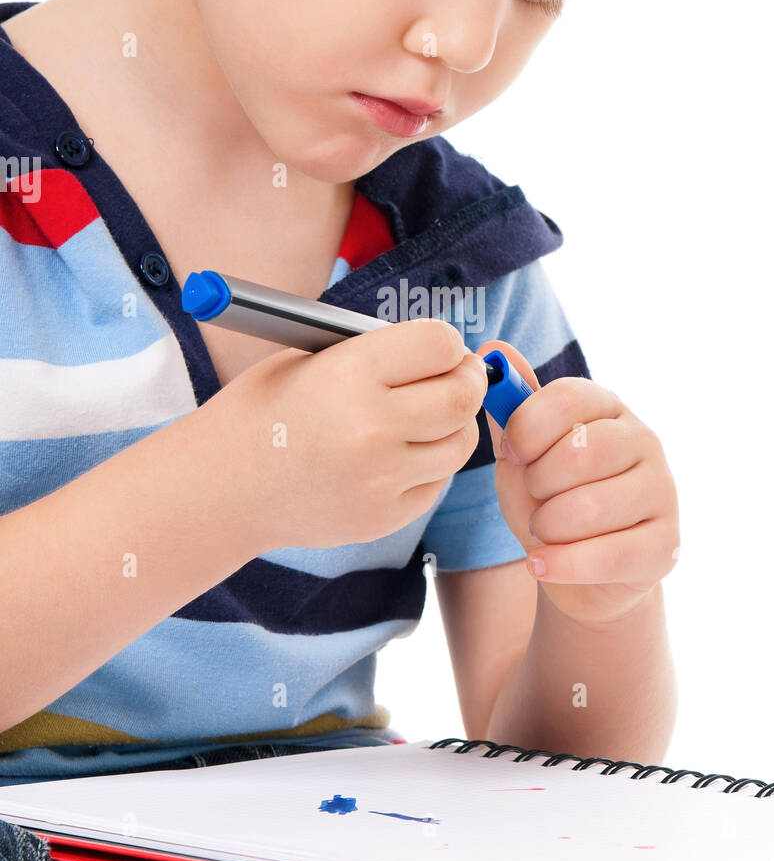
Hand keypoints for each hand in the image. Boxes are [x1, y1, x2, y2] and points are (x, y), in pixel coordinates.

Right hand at [205, 319, 488, 554]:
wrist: (219, 488)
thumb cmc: (265, 412)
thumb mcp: (310, 359)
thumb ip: (378, 353)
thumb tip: (446, 352)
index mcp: (349, 373)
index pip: (440, 344)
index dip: (447, 344)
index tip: (442, 350)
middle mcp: (370, 427)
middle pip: (463, 396)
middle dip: (467, 381)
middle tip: (458, 377)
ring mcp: (380, 479)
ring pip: (459, 444)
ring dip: (452, 426)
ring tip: (424, 417)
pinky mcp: (383, 517)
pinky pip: (435, 482)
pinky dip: (428, 465)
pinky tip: (396, 455)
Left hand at [476, 340, 679, 624]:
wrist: (582, 574)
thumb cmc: (551, 502)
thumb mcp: (523, 455)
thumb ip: (510, 407)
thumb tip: (492, 348)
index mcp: (608, 407)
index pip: (568, 397)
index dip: (527, 427)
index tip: (512, 453)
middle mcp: (645, 440)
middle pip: (579, 452)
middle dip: (538, 484)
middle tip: (537, 498)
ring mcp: (662, 492)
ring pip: (588, 508)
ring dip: (547, 527)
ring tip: (545, 531)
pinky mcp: (666, 545)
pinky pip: (606, 556)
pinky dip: (561, 564)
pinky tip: (542, 564)